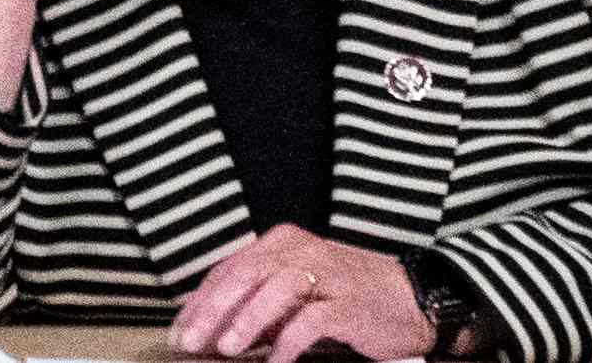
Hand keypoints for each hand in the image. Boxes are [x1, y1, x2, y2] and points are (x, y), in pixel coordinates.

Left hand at [174, 225, 433, 361]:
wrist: (411, 298)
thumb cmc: (347, 296)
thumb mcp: (297, 290)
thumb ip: (259, 303)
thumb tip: (214, 329)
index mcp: (281, 242)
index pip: (228, 269)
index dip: (200, 301)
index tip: (180, 329)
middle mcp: (300, 250)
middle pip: (244, 276)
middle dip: (212, 311)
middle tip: (190, 340)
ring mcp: (326, 274)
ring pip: (273, 291)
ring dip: (245, 322)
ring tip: (226, 349)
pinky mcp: (348, 302)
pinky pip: (310, 321)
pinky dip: (288, 342)